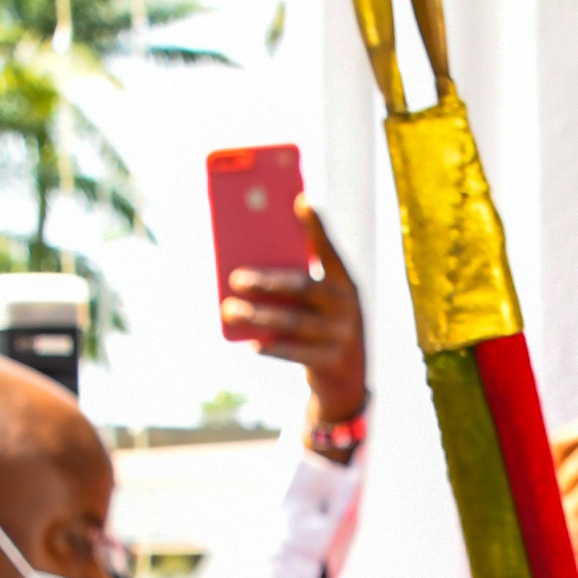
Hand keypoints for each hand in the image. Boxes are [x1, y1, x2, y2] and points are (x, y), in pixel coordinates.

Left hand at [225, 206, 371, 426]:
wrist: (345, 376)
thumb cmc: (319, 324)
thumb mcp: (318, 300)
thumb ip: (297, 279)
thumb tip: (246, 262)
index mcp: (345, 282)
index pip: (330, 250)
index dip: (317, 226)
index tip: (301, 200)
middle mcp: (348, 305)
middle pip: (304, 288)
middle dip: (267, 282)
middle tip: (236, 278)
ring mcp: (342, 335)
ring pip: (295, 323)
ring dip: (259, 316)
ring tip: (230, 310)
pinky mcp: (331, 361)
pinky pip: (297, 353)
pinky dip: (273, 347)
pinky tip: (252, 344)